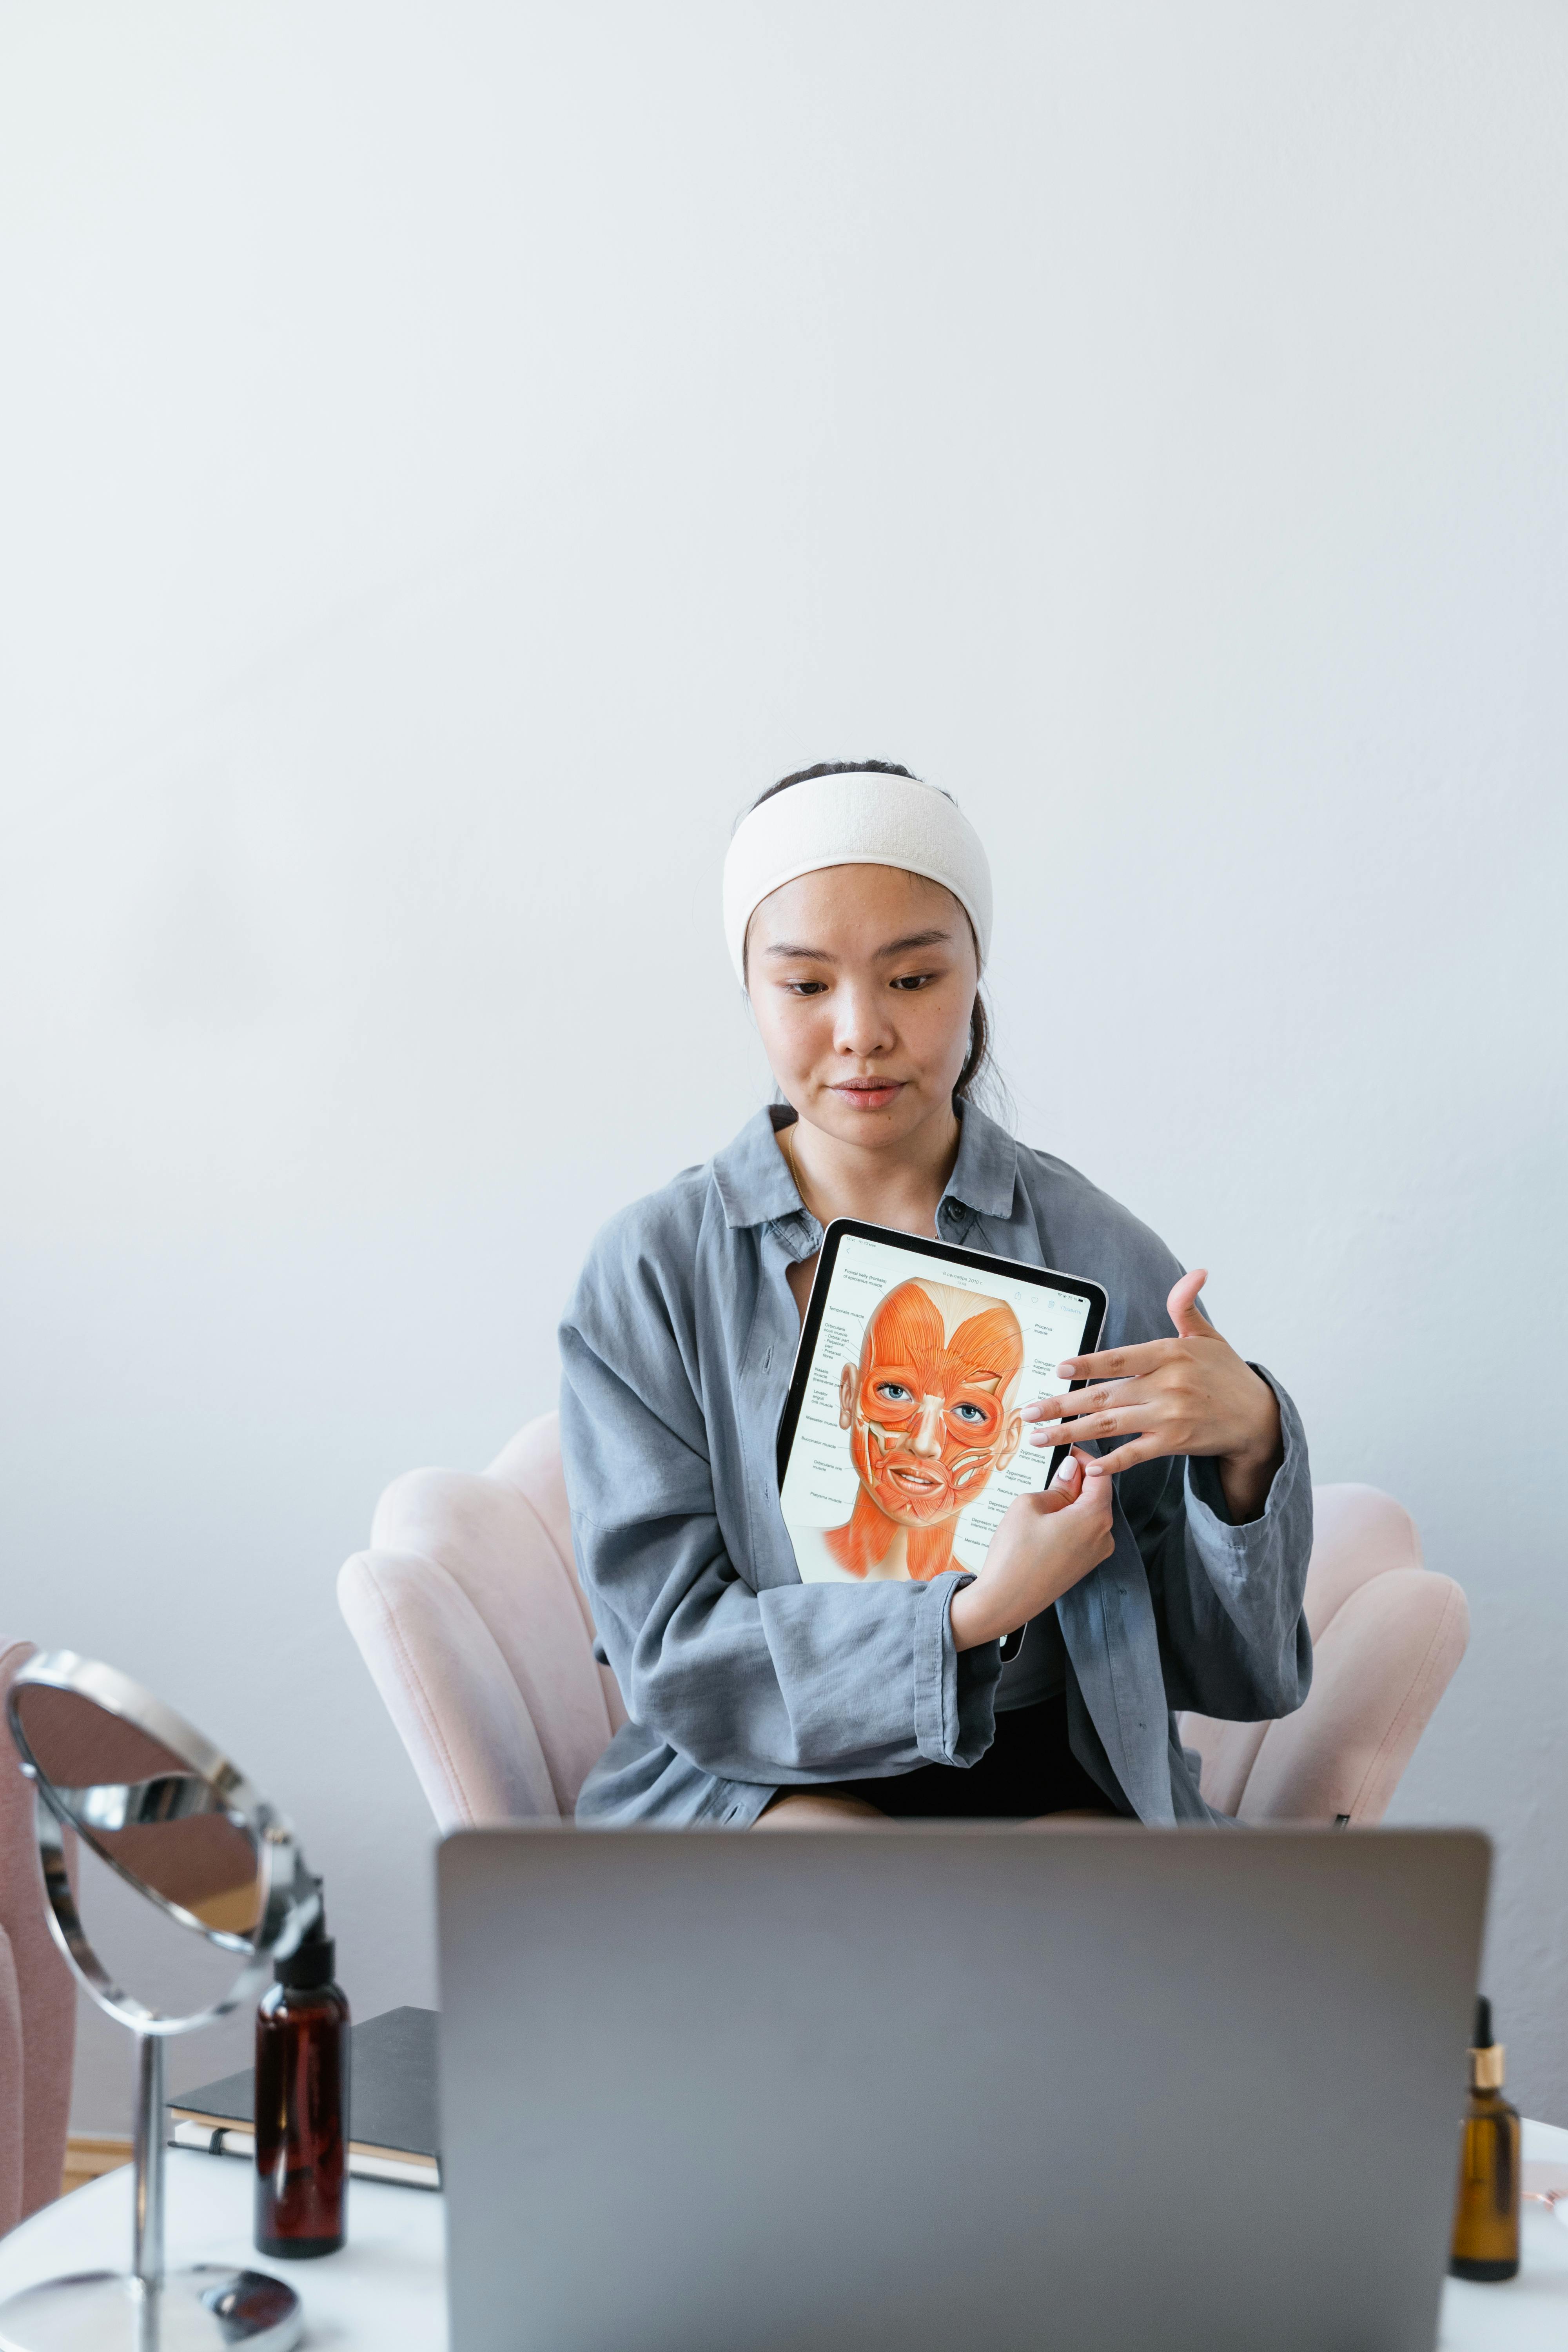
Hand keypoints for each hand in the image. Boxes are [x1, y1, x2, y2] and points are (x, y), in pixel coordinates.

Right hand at [950, 1450, 1114, 1651]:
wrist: (1005, 1601)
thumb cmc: (1015, 1554)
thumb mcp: (1029, 1505)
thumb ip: (1057, 1484)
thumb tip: (1071, 1469)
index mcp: (1095, 1517)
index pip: (1101, 1475)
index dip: (1084, 1458)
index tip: (1066, 1450)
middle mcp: (1104, 1536)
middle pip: (1097, 1495)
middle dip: (1076, 1480)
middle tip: (1050, 1470)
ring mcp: (1095, 1554)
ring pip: (1089, 1514)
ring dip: (1071, 1501)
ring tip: (1042, 1496)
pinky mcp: (1084, 1565)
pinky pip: (1083, 1532)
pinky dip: (1068, 1520)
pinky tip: (1044, 1521)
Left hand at [1021, 1270, 1283, 1523]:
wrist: (1258, 1417)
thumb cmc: (1228, 1374)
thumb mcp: (1208, 1336)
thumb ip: (1186, 1307)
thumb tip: (1194, 1273)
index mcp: (1170, 1354)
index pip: (1120, 1358)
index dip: (1088, 1364)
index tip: (1059, 1369)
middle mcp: (1167, 1385)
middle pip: (1104, 1395)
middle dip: (1062, 1405)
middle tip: (1029, 1412)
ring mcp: (1170, 1416)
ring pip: (1111, 1424)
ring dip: (1071, 1431)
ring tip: (1040, 1437)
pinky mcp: (1174, 1442)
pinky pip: (1135, 1453)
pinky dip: (1111, 1460)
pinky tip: (1086, 1464)